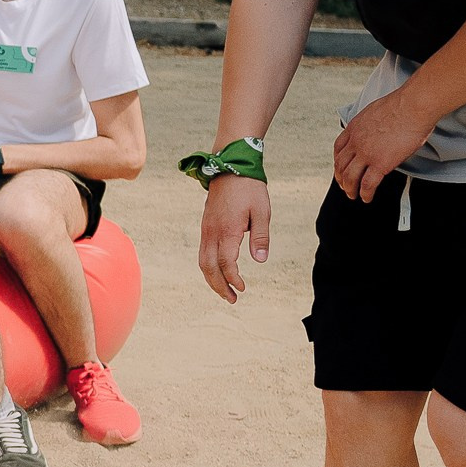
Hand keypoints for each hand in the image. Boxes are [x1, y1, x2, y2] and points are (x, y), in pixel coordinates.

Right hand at [198, 175, 271, 302]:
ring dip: (211, 279)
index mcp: (227, 230)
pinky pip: (202, 252)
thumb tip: (260, 261)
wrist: (229, 167)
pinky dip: (208, 267)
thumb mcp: (262, 212)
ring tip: (224, 290)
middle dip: (219, 286)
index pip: (226, 263)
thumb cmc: (249, 189)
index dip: (234, 279)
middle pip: (209, 267)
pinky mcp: (205, 226)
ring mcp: (206, 229)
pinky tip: (218, 271)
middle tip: (232, 299)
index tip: (244, 288)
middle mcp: (212, 232)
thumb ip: (260, 238)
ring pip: (202, 261)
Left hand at [332, 86, 435, 202]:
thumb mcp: (375, 112)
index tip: (340, 167)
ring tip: (353, 195)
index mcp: (354, 128)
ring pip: (350, 177)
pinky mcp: (381, 164)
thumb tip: (377, 127)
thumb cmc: (403, 105)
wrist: (413, 106)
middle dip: (341, 178)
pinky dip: (365, 193)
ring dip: (349, 189)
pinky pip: (367, 184)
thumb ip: (371, 123)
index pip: (338, 148)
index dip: (337, 161)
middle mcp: (356, 142)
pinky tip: (366, 198)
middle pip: (340, 165)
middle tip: (344, 185)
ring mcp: (367, 154)